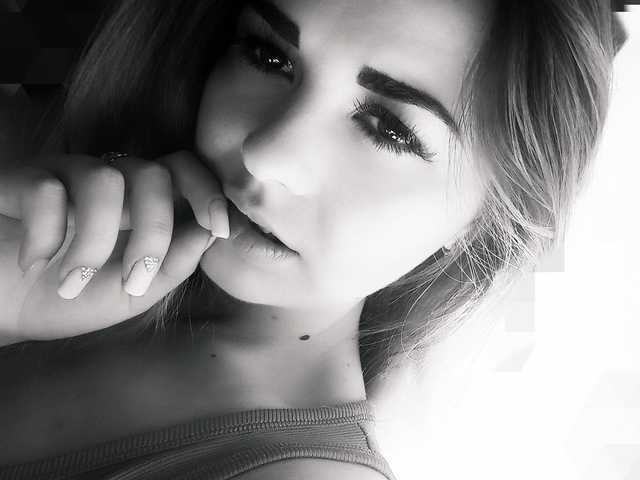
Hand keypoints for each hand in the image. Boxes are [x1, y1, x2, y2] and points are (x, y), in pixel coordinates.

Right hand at [0, 150, 228, 344]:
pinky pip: (48, 192)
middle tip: (133, 281)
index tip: (220, 229)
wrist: (2, 308)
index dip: (207, 190)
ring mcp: (66, 176)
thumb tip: (209, 233)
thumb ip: (172, 266)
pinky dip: (46, 238)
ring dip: (94, 244)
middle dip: (153, 233)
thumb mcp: (132, 293)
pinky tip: (35, 265)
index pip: (184, 170)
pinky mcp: (24, 181)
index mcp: (142, 205)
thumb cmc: (70, 299)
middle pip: (153, 174)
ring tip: (72, 285)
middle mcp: (110, 182)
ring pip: (105, 181)